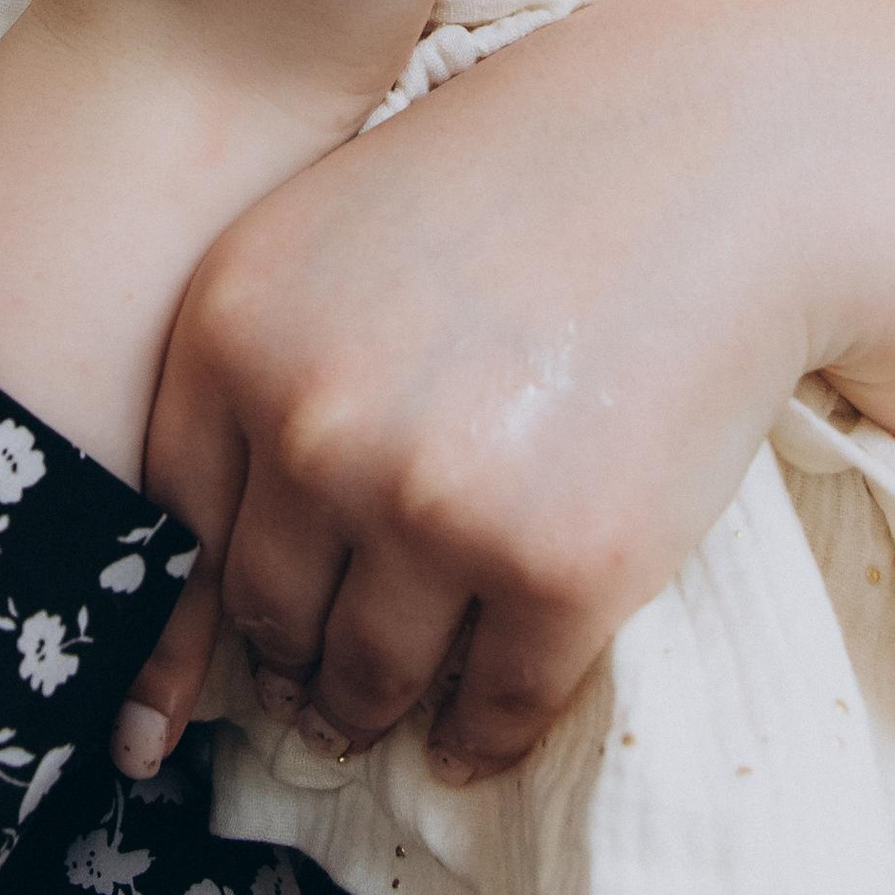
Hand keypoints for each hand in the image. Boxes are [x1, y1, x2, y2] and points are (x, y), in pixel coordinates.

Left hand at [113, 0, 894, 788]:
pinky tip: (483, 728)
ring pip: (368, 677)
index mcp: (231, 333)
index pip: (176, 524)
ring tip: (386, 712)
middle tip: (315, 691)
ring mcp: (432, 503)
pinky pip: (497, 704)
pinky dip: (487, 732)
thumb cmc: (523, 189)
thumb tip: (197, 575)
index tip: (238, 633)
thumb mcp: (337, 239)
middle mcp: (310, 426)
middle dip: (292, 665)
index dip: (208, 591)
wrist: (718, 162)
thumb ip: (260, 377)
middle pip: (266, 613)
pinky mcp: (558, 568)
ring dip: (373, 710)